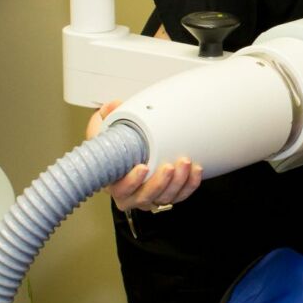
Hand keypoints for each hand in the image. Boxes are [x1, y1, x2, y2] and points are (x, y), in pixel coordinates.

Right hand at [86, 101, 204, 211]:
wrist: (129, 158)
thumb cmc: (116, 150)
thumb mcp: (107, 133)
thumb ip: (107, 118)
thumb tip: (113, 105)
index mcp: (115, 183)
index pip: (121, 189)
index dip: (132, 182)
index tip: (142, 167)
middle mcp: (132, 195)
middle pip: (146, 196)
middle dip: (160, 182)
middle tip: (169, 166)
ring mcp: (151, 197)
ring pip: (165, 197)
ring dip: (178, 182)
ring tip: (185, 163)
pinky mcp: (167, 195)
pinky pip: (180, 195)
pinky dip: (190, 184)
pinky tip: (195, 171)